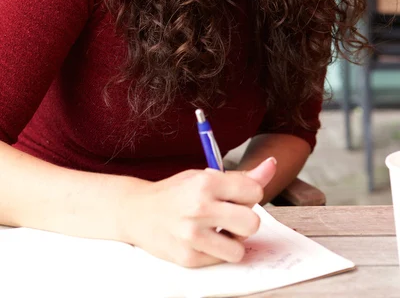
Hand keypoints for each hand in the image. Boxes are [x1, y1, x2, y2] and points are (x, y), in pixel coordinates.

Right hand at [120, 156, 275, 266]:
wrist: (137, 211)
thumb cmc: (175, 192)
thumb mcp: (204, 176)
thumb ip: (241, 176)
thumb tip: (271, 165)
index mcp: (206, 182)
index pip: (254, 191)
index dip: (249, 195)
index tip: (236, 197)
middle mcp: (200, 208)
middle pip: (252, 223)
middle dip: (245, 220)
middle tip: (229, 216)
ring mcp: (193, 235)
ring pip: (239, 248)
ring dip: (232, 241)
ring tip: (217, 230)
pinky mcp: (188, 257)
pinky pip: (222, 260)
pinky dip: (217, 252)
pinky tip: (202, 240)